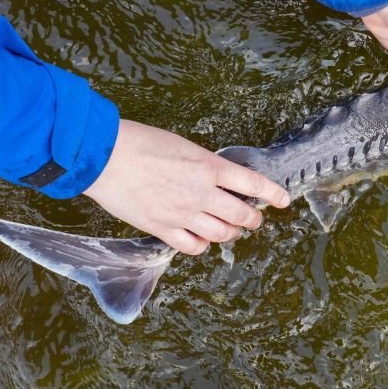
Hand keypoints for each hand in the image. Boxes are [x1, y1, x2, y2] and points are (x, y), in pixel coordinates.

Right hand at [83, 119, 289, 254]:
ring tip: (230, 230)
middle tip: (253, 219)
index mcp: (210, 167)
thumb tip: (217, 180)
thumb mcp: (183, 146)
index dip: (273, 194)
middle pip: (243, 215)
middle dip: (253, 219)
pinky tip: (201, 239)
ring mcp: (184, 214)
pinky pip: (194, 247)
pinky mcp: (163, 229)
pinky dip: (203, 245)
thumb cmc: (140, 142)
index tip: (283, 200)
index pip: (254, 184)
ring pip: (223, 234)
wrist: (104, 155)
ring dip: (231, 233)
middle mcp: (203, 193)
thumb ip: (205, 167)